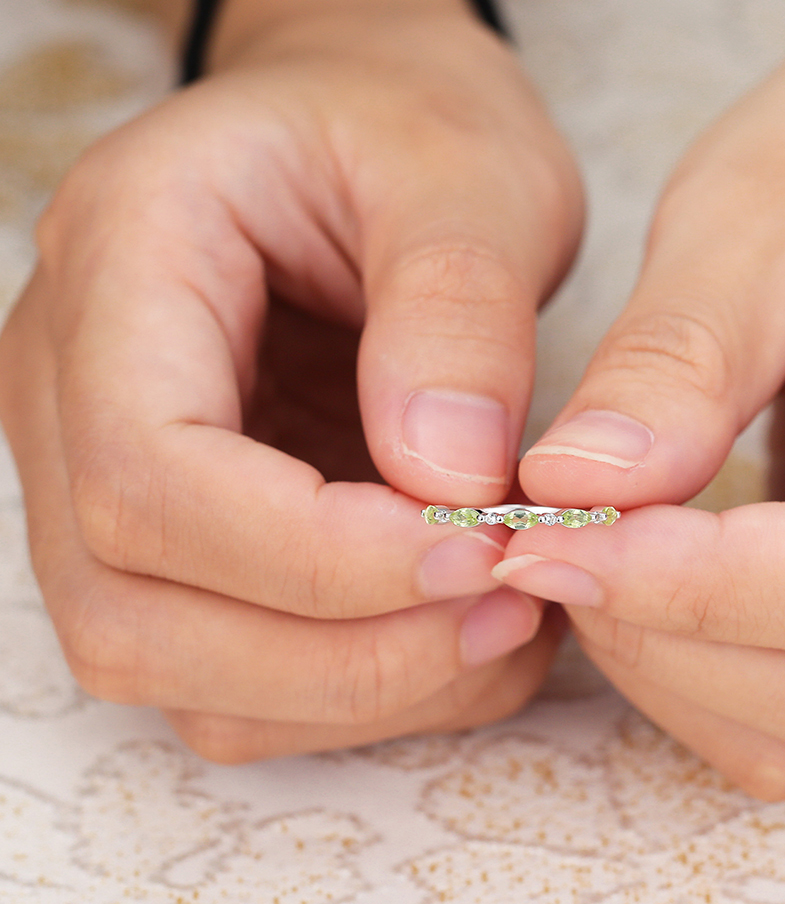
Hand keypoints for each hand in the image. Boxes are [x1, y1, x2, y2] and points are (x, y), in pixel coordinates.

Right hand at [0, 0, 582, 758]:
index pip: (147, 470)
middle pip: (134, 610)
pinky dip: (356, 691)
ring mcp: (114, 481)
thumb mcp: (465, 174)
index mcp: (122, 265)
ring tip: (505, 622)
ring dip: (353, 687)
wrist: (367, 135)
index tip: (481, 551)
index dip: (317, 553)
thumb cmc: (406, 131)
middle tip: (509, 606)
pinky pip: (233, 679)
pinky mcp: (184, 542)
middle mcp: (76, 392)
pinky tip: (462, 634)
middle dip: (341, 652)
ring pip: (173, 668)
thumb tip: (450, 482)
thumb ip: (455, 310)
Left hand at [495, 3, 784, 798]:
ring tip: (583, 555)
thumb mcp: (773, 212)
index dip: (697, 587)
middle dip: (663, 635)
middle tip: (542, 542)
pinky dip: (695, 673)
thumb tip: (580, 488)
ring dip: (670, 667)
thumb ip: (685, 354)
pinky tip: (635, 582)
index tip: (546, 541)